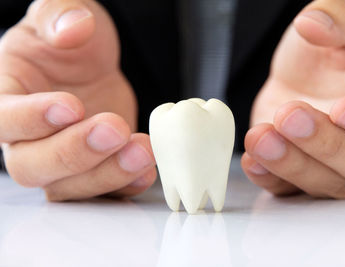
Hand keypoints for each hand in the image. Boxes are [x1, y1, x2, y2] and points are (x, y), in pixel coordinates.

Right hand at [0, 0, 156, 199]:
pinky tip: (146, 170)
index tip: (71, 106)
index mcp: (8, 96)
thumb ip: (60, 14)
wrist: (94, 65)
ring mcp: (63, 159)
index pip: (3, 119)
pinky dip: (125, 185)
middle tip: (114, 129)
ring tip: (142, 150)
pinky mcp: (95, 168)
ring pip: (68, 187)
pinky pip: (102, 191)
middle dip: (75, 153)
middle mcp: (29, 137)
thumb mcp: (63, 11)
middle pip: (32, 166)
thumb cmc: (71, 42)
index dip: (31, 119)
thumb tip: (73, 28)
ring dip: (106, 175)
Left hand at [242, 0, 344, 197]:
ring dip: (291, 164)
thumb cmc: (321, 55)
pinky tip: (252, 160)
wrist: (294, 79)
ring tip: (261, 136)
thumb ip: (333, 15)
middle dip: (324, 144)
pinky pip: (289, 191)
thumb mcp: (332, 18)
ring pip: (326, 184)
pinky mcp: (297, 175)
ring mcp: (330, 165)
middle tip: (290, 115)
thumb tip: (314, 25)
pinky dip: (270, 180)